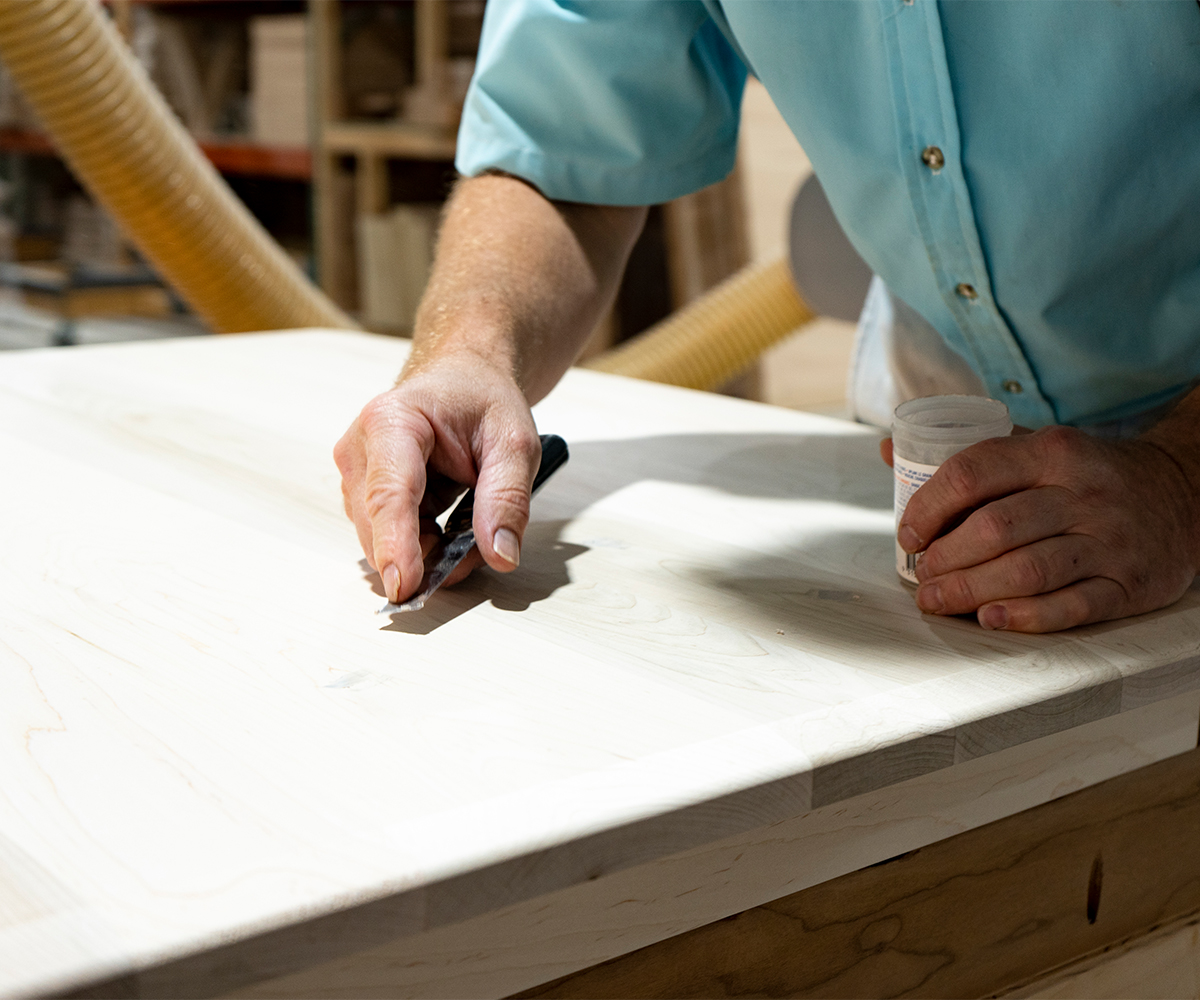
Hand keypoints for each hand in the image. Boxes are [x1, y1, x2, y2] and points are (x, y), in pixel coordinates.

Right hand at [334, 352, 541, 603]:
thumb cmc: (482, 400)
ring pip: (381, 539)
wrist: (462, 378)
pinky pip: (387, 537)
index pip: (389, 495)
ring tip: (471, 521)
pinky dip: (422, 544)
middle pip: (379, 525)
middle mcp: (359, 448)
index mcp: (392, 422)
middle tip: (479, 548)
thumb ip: (508, 499)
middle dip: (426, 554)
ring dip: (428, 549)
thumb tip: (500, 556)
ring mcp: (355, 473)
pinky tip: (450, 524)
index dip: (396, 545)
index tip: (405, 587)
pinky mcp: (360, 494)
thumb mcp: (515, 443)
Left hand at [888, 426, 1199, 631]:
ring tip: (937, 600)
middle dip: (946, 557)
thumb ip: (971, 454)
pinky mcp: (1130, 584)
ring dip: (971, 590)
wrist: (1185, 492)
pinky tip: (991, 619)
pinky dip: (1027, 616)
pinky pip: (1073, 606)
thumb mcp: (1039, 448)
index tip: (908, 534)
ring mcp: (1110, 540)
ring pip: (1029, 570)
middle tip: (922, 576)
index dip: (929, 506)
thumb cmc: (1088, 476)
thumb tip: (889, 451)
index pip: (974, 472)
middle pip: (996, 528)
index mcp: (1052, 452)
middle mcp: (1083, 494)